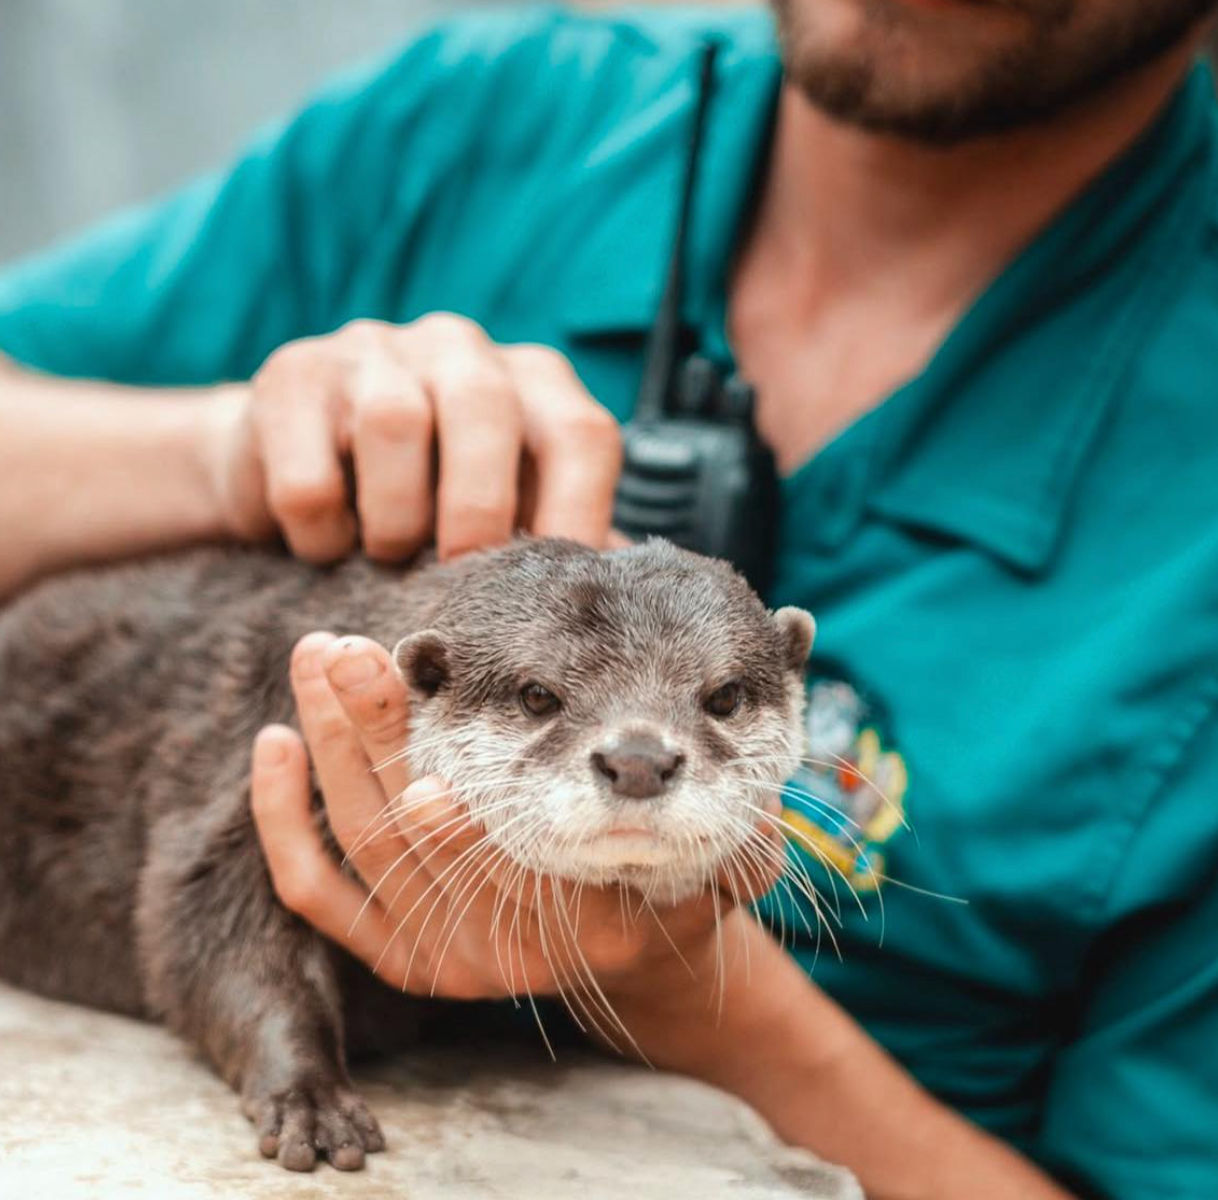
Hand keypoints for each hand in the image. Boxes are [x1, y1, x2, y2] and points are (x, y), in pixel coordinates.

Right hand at [208, 314, 621, 562]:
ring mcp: (373, 350)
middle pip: (487, 408)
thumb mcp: (503, 512)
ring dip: (392, 520)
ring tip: (385, 556)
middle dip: (477, 509)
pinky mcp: (291, 376)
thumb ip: (557, 542)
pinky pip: (310, 472)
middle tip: (456, 574)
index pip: (582, 435)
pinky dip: (320, 532)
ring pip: (393, 425)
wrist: (293, 462)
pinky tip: (325, 547)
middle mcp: (460, 349)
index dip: (575, 519)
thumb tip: (617, 604)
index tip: (551, 598)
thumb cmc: (428, 503)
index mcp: (532, 383)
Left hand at [250, 632, 781, 1046]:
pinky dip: (283, 822)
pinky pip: (316, 892)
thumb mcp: (730, 832)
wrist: (637, 949)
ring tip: (319, 658)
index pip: (512, 876)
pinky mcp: (397, 946)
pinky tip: (278, 742)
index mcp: (591, 929)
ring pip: (352, 852)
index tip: (428, 776)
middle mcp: (500, 957)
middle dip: (368, 745)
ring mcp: (438, 955)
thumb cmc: (683, 877)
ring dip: (326, 752)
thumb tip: (791, 632)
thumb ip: (740, 721)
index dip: (465, 835)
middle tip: (343, 652)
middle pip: (406, 847)